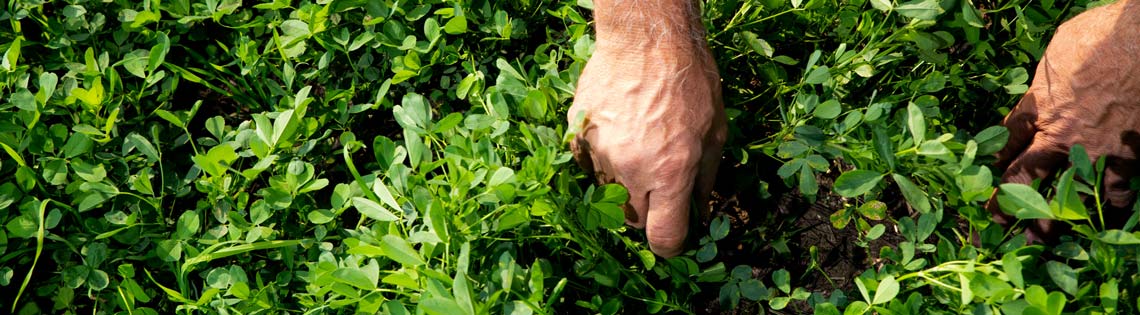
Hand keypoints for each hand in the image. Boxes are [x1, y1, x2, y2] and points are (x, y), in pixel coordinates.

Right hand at [568, 43, 726, 257]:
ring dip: (625, 186)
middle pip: (633, 222)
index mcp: (671, 172)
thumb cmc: (690, 80)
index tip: (674, 236)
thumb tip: (702, 211)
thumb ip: (707, 179)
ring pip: (609, 194)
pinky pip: (587, 167)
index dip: (671, 245)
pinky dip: (602, 163)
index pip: (663, 237)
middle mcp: (632, 170)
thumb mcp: (715, 131)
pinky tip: (619, 138)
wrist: (646, 38)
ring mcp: (600, 154)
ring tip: (640, 150)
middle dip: (649, 212)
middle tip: (661, 185)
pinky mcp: (579, 137)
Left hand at [987, 2, 1139, 241]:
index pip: (1004, 142)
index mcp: (1038, 107)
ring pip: (1067, 198)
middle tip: (995, 229)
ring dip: (1053, 222)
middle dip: (1007, 205)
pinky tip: (1103, 226)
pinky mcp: (1132, 157)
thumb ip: (1048, 78)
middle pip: (1024, 179)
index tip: (980, 179)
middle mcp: (1060, 136)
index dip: (991, 162)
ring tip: (1041, 243)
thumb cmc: (1103, 35)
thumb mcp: (1060, 50)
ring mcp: (1097, 151)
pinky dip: (1109, 211)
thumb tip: (1045, 86)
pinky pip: (1117, 194)